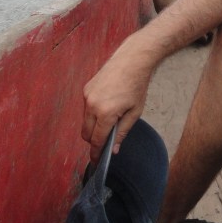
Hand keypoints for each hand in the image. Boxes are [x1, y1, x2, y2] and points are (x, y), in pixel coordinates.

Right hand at [81, 37, 156, 162]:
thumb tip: (113, 150)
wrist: (132, 60)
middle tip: (105, 141)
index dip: (96, 153)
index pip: (96, 140)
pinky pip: (86, 108)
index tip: (96, 162)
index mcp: (106, 113)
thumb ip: (122, 132)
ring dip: (93, 125)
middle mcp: (92, 105)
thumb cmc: (137, 86)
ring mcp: (87, 96)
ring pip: (85, 121)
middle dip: (93, 140)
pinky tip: (107, 105)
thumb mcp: (135, 112)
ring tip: (110, 119)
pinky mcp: (86, 89)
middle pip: (86, 133)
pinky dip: (93, 112)